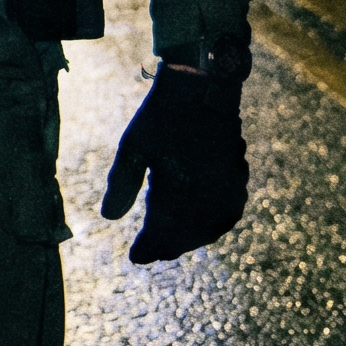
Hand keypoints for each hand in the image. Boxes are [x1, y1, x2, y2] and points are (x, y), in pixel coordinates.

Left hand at [101, 66, 246, 261]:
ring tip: (170, 243)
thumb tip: (108, 217)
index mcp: (180, 189)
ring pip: (209, 227)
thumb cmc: (162, 116)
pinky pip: (228, 213)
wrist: (202, 88)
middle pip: (187, 234)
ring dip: (190, 238)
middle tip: (149, 253)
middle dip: (167, 245)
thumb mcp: (133, 147)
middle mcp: (207, 195)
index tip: (135, 257)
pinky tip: (201, 226)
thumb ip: (122, 184)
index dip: (148, 247)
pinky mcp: (238, 177)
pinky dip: (213, 225)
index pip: (163, 232)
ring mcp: (227, 188)